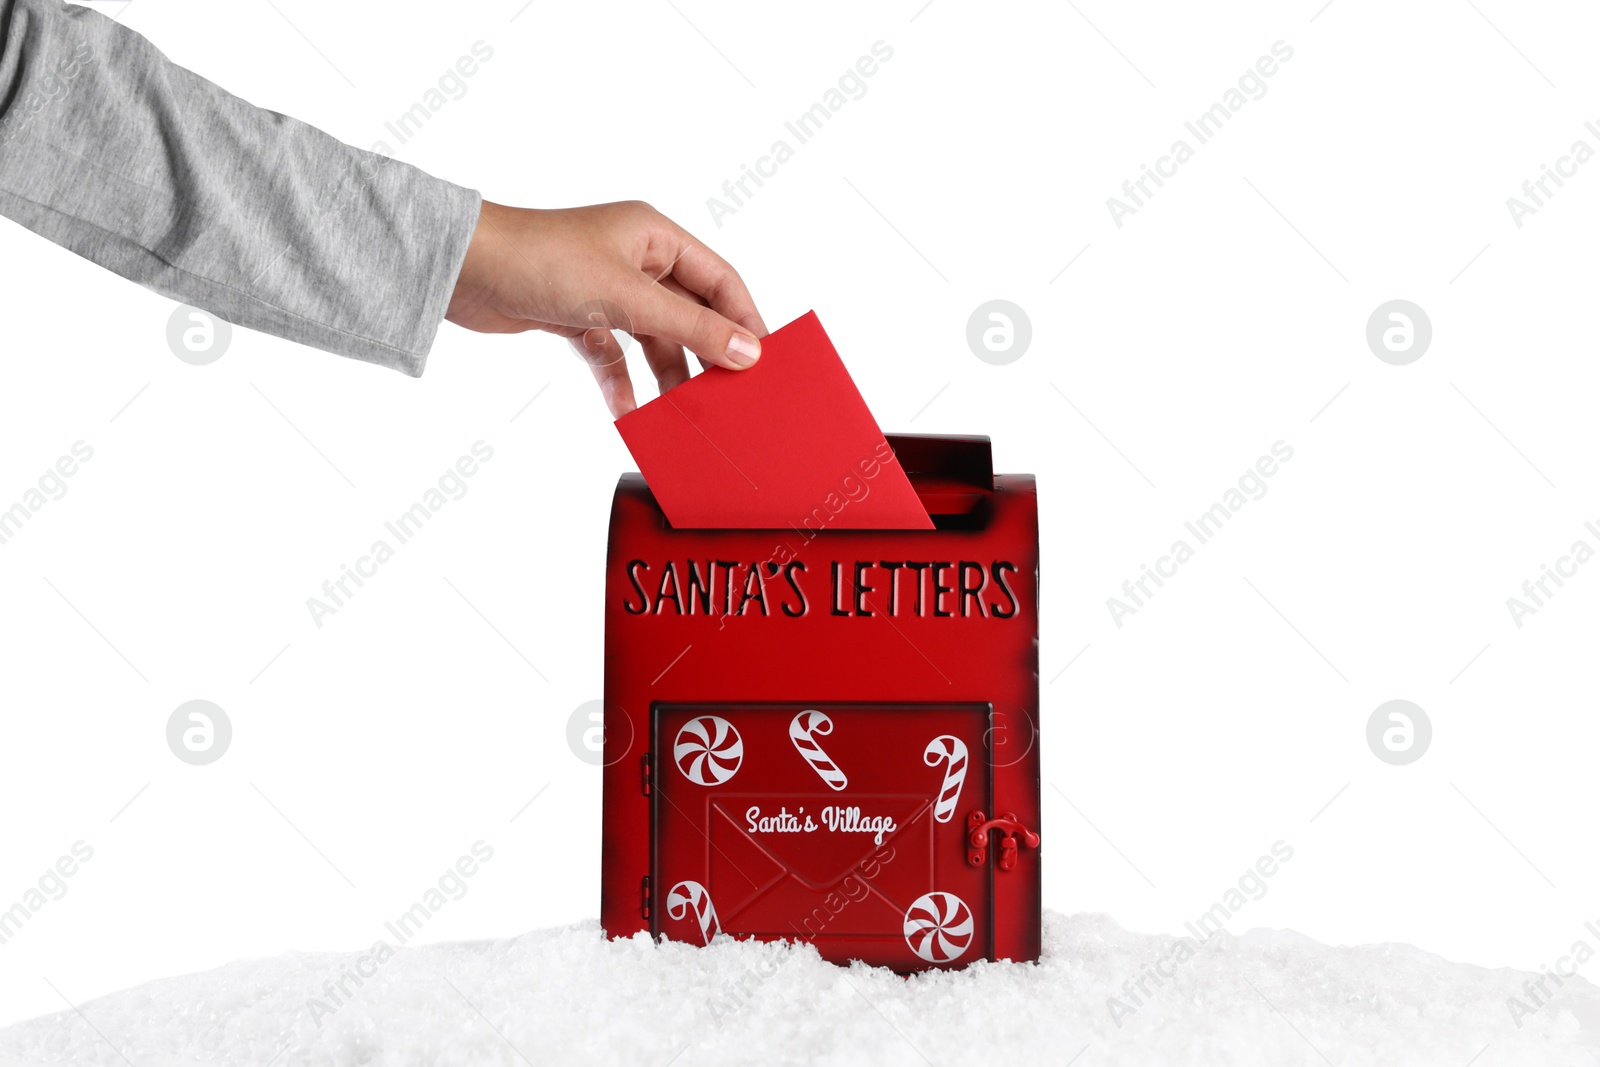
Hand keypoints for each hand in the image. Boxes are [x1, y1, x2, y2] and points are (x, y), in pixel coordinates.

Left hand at [445, 199, 767, 416]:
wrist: (463, 269)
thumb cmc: (540, 259)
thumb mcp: (628, 298)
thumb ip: (691, 327)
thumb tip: (746, 351)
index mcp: (655, 235)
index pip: (720, 279)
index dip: (744, 320)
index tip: (763, 363)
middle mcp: (634, 257)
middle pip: (689, 312)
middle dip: (706, 352)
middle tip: (729, 393)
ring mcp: (604, 288)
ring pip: (652, 337)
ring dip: (665, 373)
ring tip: (683, 410)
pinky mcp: (575, 315)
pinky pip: (612, 354)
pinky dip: (620, 381)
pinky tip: (627, 409)